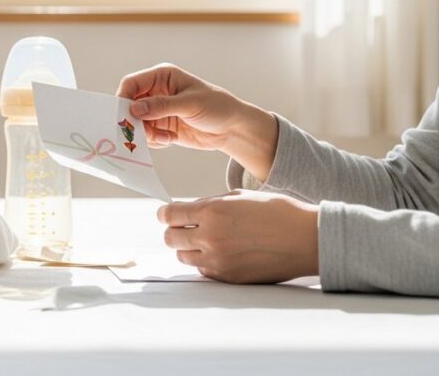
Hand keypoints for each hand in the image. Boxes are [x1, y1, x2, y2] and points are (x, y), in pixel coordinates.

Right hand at [116, 63, 278, 180]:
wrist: (233, 128)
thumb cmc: (218, 106)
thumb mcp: (190, 104)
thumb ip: (161, 106)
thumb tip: (134, 109)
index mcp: (162, 77)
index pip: (131, 84)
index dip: (123, 98)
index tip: (124, 115)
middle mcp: (156, 92)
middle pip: (130, 105)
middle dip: (134, 120)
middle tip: (143, 133)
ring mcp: (157, 110)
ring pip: (136, 123)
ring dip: (147, 133)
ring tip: (166, 137)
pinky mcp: (161, 126)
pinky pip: (146, 135)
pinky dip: (154, 140)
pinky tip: (171, 139)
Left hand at [158, 190, 319, 283]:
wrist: (308, 239)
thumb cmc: (278, 212)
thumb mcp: (240, 196)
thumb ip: (210, 204)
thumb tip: (189, 210)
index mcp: (212, 212)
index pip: (169, 215)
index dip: (165, 214)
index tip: (167, 214)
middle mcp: (210, 237)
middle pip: (170, 238)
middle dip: (174, 231)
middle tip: (184, 227)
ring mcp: (219, 260)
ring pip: (183, 257)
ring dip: (188, 248)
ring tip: (205, 241)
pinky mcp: (229, 277)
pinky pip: (203, 270)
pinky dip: (205, 262)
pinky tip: (220, 253)